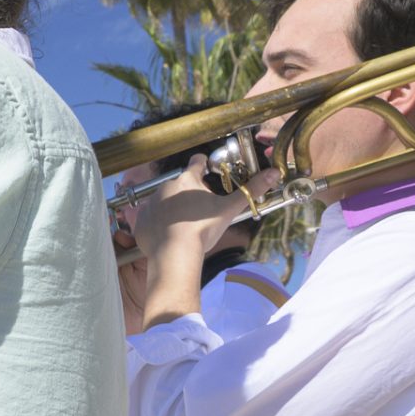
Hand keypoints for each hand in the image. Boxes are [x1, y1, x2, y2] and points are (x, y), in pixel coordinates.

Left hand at [130, 156, 259, 266]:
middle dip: (189, 193)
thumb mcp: (229, 209)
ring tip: (185, 224)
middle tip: (200, 208)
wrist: (174, 253)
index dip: (202, 163)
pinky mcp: (140, 221)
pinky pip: (151, 219)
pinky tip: (169, 235)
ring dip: (173, 208)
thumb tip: (274, 173)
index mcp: (186, 180)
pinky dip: (159, 225)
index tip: (206, 165)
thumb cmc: (202, 229)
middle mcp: (165, 187)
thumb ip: (251, 190)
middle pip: (179, 185)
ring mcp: (150, 204)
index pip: (196, 162)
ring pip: (164, 201)